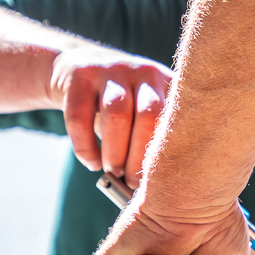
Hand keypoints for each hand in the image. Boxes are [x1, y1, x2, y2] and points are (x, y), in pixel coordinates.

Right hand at [49, 48, 170, 185]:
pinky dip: (85, 146)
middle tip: (133, 182)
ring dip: (115, 151)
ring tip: (113, 171)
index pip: (177, 118)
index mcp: (167, 84)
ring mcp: (111, 70)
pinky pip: (80, 116)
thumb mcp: (143, 110)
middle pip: (149, 114)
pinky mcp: (80, 75)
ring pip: (116, 113)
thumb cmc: (120, 106)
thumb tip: (162, 188)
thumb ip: (154, 138)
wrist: (77, 67)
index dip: (171, 152)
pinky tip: (91, 163)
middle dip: (140, 154)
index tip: (163, 181)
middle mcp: (143, 72)